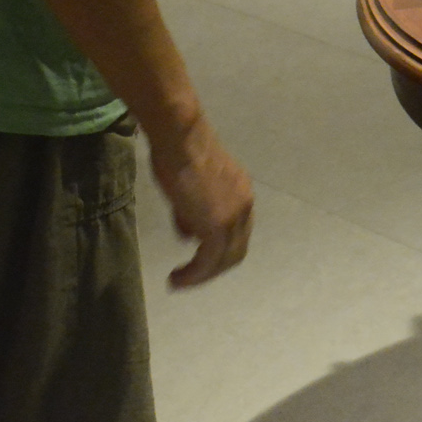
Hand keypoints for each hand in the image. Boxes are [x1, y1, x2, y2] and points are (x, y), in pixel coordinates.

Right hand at [151, 117, 254, 288]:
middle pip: (235, 250)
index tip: (197, 259)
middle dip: (212, 268)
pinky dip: (194, 274)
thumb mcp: (189, 187)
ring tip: (179, 281)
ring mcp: (233, 217)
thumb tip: (189, 236)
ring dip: (202, 275)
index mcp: (241, 193)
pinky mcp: (217, 227)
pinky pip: (208, 261)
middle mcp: (244, 206)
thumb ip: (192, 213)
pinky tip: (177, 278)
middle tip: (189, 276)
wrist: (180, 139)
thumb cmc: (179, 154)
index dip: (218, 249)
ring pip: (224, 259)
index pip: (237, 231)